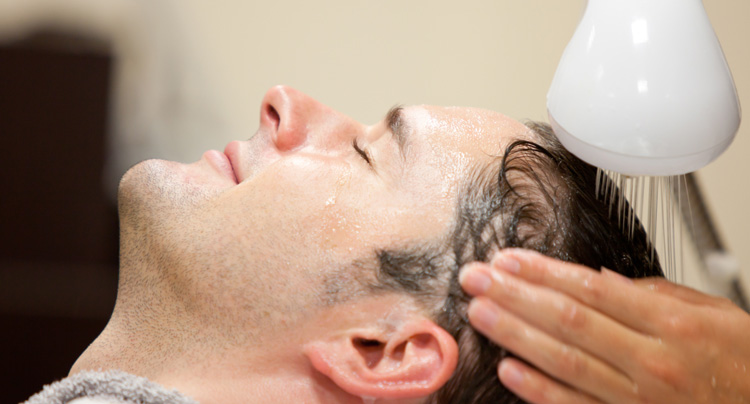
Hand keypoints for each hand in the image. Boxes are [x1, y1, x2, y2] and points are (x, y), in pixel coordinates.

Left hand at [459, 248, 749, 403]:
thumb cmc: (743, 362)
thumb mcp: (711, 313)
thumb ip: (652, 295)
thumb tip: (598, 282)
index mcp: (670, 324)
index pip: (590, 290)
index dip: (542, 273)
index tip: (507, 259)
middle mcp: (651, 361)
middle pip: (568, 321)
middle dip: (515, 296)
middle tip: (476, 279)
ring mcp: (639, 399)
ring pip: (565, 362)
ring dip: (516, 336)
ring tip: (480, 313)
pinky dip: (540, 390)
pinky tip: (509, 369)